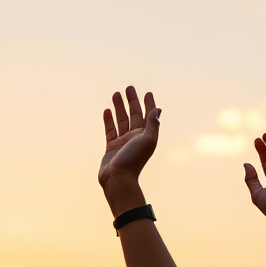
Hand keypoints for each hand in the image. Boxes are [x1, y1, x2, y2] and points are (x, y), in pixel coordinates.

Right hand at [98, 87, 160, 211]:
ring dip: (119, 107)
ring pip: (121, 120)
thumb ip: (152, 124)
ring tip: (116, 94)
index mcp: (146, 136)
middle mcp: (135, 138)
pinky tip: (107, 111)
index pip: (149, 116)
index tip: (148, 93)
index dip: (149, 104)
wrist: (118, 179)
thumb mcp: (147, 140)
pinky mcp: (111, 147)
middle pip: (134, 115)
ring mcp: (123, 142)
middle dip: (132, 101)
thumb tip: (158, 109)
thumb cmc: (134, 160)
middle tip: (129, 88)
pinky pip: (110, 130)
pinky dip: (109, 120)